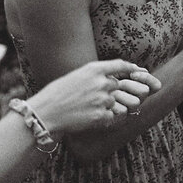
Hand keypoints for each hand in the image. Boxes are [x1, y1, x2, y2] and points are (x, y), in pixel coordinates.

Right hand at [30, 59, 161, 133]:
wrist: (44, 113)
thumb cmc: (57, 94)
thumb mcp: (76, 75)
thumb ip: (95, 74)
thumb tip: (113, 75)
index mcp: (94, 69)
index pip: (121, 65)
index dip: (131, 68)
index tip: (138, 70)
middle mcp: (101, 82)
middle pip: (118, 85)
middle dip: (110, 91)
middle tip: (93, 97)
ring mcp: (103, 99)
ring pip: (115, 101)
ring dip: (107, 105)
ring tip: (87, 108)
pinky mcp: (101, 115)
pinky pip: (112, 115)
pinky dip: (104, 117)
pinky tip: (89, 117)